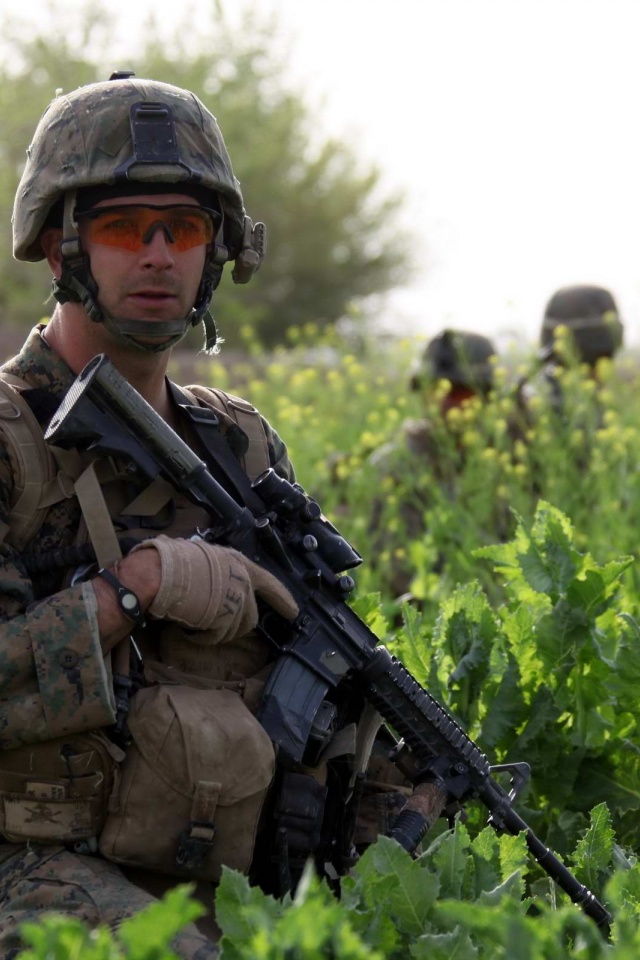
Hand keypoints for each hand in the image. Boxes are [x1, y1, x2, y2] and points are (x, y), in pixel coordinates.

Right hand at [129, 536, 297, 642]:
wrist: (160, 573)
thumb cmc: (172, 561)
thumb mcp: (202, 557)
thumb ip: (217, 571)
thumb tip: (214, 583)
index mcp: (239, 562)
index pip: (269, 583)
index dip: (282, 599)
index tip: (294, 612)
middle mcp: (243, 581)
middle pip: (250, 616)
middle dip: (232, 623)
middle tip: (208, 620)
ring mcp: (237, 601)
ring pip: (234, 630)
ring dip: (215, 630)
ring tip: (192, 619)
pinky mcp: (227, 619)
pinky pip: (217, 637)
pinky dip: (202, 637)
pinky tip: (188, 626)